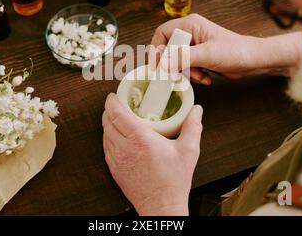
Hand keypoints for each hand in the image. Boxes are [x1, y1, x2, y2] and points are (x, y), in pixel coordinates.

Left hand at [102, 93, 202, 215]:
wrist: (162, 206)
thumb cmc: (174, 180)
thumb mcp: (189, 150)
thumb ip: (193, 126)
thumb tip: (196, 110)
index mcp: (140, 138)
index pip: (117, 113)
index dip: (112, 101)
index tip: (113, 95)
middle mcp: (125, 147)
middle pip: (107, 122)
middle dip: (109, 110)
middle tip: (115, 104)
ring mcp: (117, 159)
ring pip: (105, 135)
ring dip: (108, 124)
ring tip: (116, 118)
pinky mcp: (114, 169)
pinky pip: (106, 148)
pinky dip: (108, 138)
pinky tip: (116, 137)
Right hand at [151, 13, 301, 83]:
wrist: (254, 61)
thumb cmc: (236, 51)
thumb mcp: (206, 54)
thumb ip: (182, 58)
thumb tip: (162, 64)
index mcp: (190, 25)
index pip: (162, 33)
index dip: (157, 49)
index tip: (157, 65)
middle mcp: (190, 33)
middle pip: (168, 49)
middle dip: (174, 64)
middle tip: (178, 74)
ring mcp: (195, 46)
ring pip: (177, 61)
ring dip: (186, 72)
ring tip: (200, 75)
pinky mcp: (200, 57)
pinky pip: (187, 68)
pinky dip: (194, 75)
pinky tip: (206, 78)